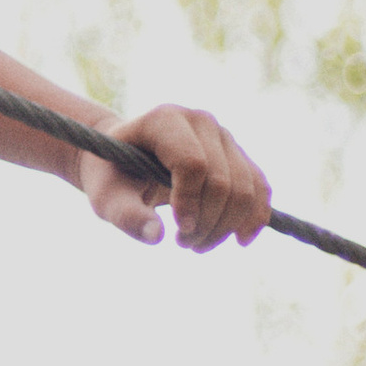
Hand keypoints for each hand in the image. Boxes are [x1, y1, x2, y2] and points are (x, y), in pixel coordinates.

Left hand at [77, 104, 270, 252]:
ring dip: (227, 226)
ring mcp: (223, 135)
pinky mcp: (237, 154)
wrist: (123, 164)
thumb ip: (126, 214)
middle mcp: (200, 121)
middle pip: (222, 181)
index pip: (192, 164)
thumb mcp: (106, 197)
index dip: (189, 202)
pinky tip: (239, 240)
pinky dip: (254, 217)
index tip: (176, 232)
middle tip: (181, 244)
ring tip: (196, 245)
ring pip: (246, 188)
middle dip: (207, 223)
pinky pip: (259, 187)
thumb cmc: (112, 178)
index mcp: (164, 120)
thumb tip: (156, 236)